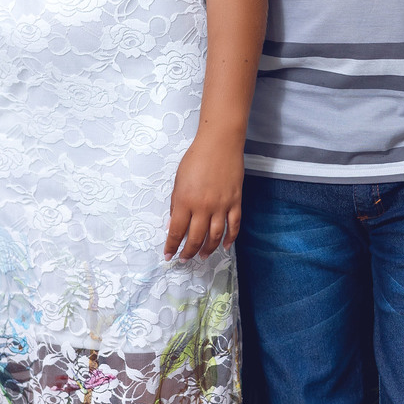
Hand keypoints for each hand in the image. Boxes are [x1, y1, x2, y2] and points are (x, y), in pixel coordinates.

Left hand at [165, 134, 243, 259]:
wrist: (219, 144)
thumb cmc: (196, 159)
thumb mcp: (178, 181)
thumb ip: (177, 204)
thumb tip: (175, 224)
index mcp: (185, 201)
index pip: (176, 231)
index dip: (171, 246)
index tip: (168, 255)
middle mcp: (203, 207)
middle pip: (195, 238)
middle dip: (188, 252)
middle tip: (185, 259)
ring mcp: (221, 205)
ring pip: (215, 236)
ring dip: (208, 249)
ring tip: (203, 256)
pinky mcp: (235, 202)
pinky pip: (234, 225)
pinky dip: (230, 238)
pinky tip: (226, 247)